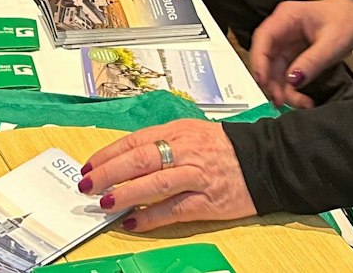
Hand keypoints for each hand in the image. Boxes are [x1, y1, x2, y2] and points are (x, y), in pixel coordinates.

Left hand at [78, 121, 257, 232]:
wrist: (265, 160)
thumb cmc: (222, 148)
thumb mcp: (190, 133)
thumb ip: (160, 143)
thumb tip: (123, 159)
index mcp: (177, 131)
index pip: (134, 141)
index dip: (108, 154)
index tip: (89, 166)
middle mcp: (185, 151)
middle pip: (140, 159)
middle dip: (109, 173)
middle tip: (87, 184)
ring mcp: (197, 176)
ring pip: (156, 183)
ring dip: (127, 193)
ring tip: (105, 203)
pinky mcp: (208, 201)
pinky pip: (175, 209)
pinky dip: (152, 216)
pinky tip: (133, 221)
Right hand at [249, 0, 352, 109]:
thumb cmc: (346, 19)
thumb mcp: (332, 43)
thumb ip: (312, 61)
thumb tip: (293, 79)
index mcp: (286, 17)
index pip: (263, 39)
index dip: (259, 61)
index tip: (264, 81)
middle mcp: (282, 30)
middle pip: (267, 59)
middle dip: (273, 83)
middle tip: (284, 100)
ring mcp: (286, 43)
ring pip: (275, 70)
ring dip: (283, 89)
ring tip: (300, 102)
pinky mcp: (293, 54)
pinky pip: (286, 74)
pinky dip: (292, 88)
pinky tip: (302, 98)